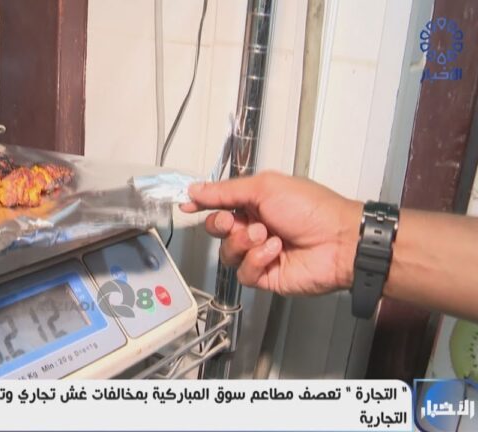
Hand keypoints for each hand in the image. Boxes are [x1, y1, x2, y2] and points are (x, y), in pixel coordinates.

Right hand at [180, 171, 360, 295]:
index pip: (220, 203)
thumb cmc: (312, 209)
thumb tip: (197, 190)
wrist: (340, 241)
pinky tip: (274, 251)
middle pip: (218, 229)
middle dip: (221, 224)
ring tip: (265, 236)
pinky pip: (243, 272)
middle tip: (233, 221)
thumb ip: (226, 191)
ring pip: (227, 253)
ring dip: (243, 242)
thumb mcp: (265, 187)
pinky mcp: (265, 276)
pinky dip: (256, 260)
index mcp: (256, 202)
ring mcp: (260, 253)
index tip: (188, 205)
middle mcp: (256, 227)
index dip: (203, 204)